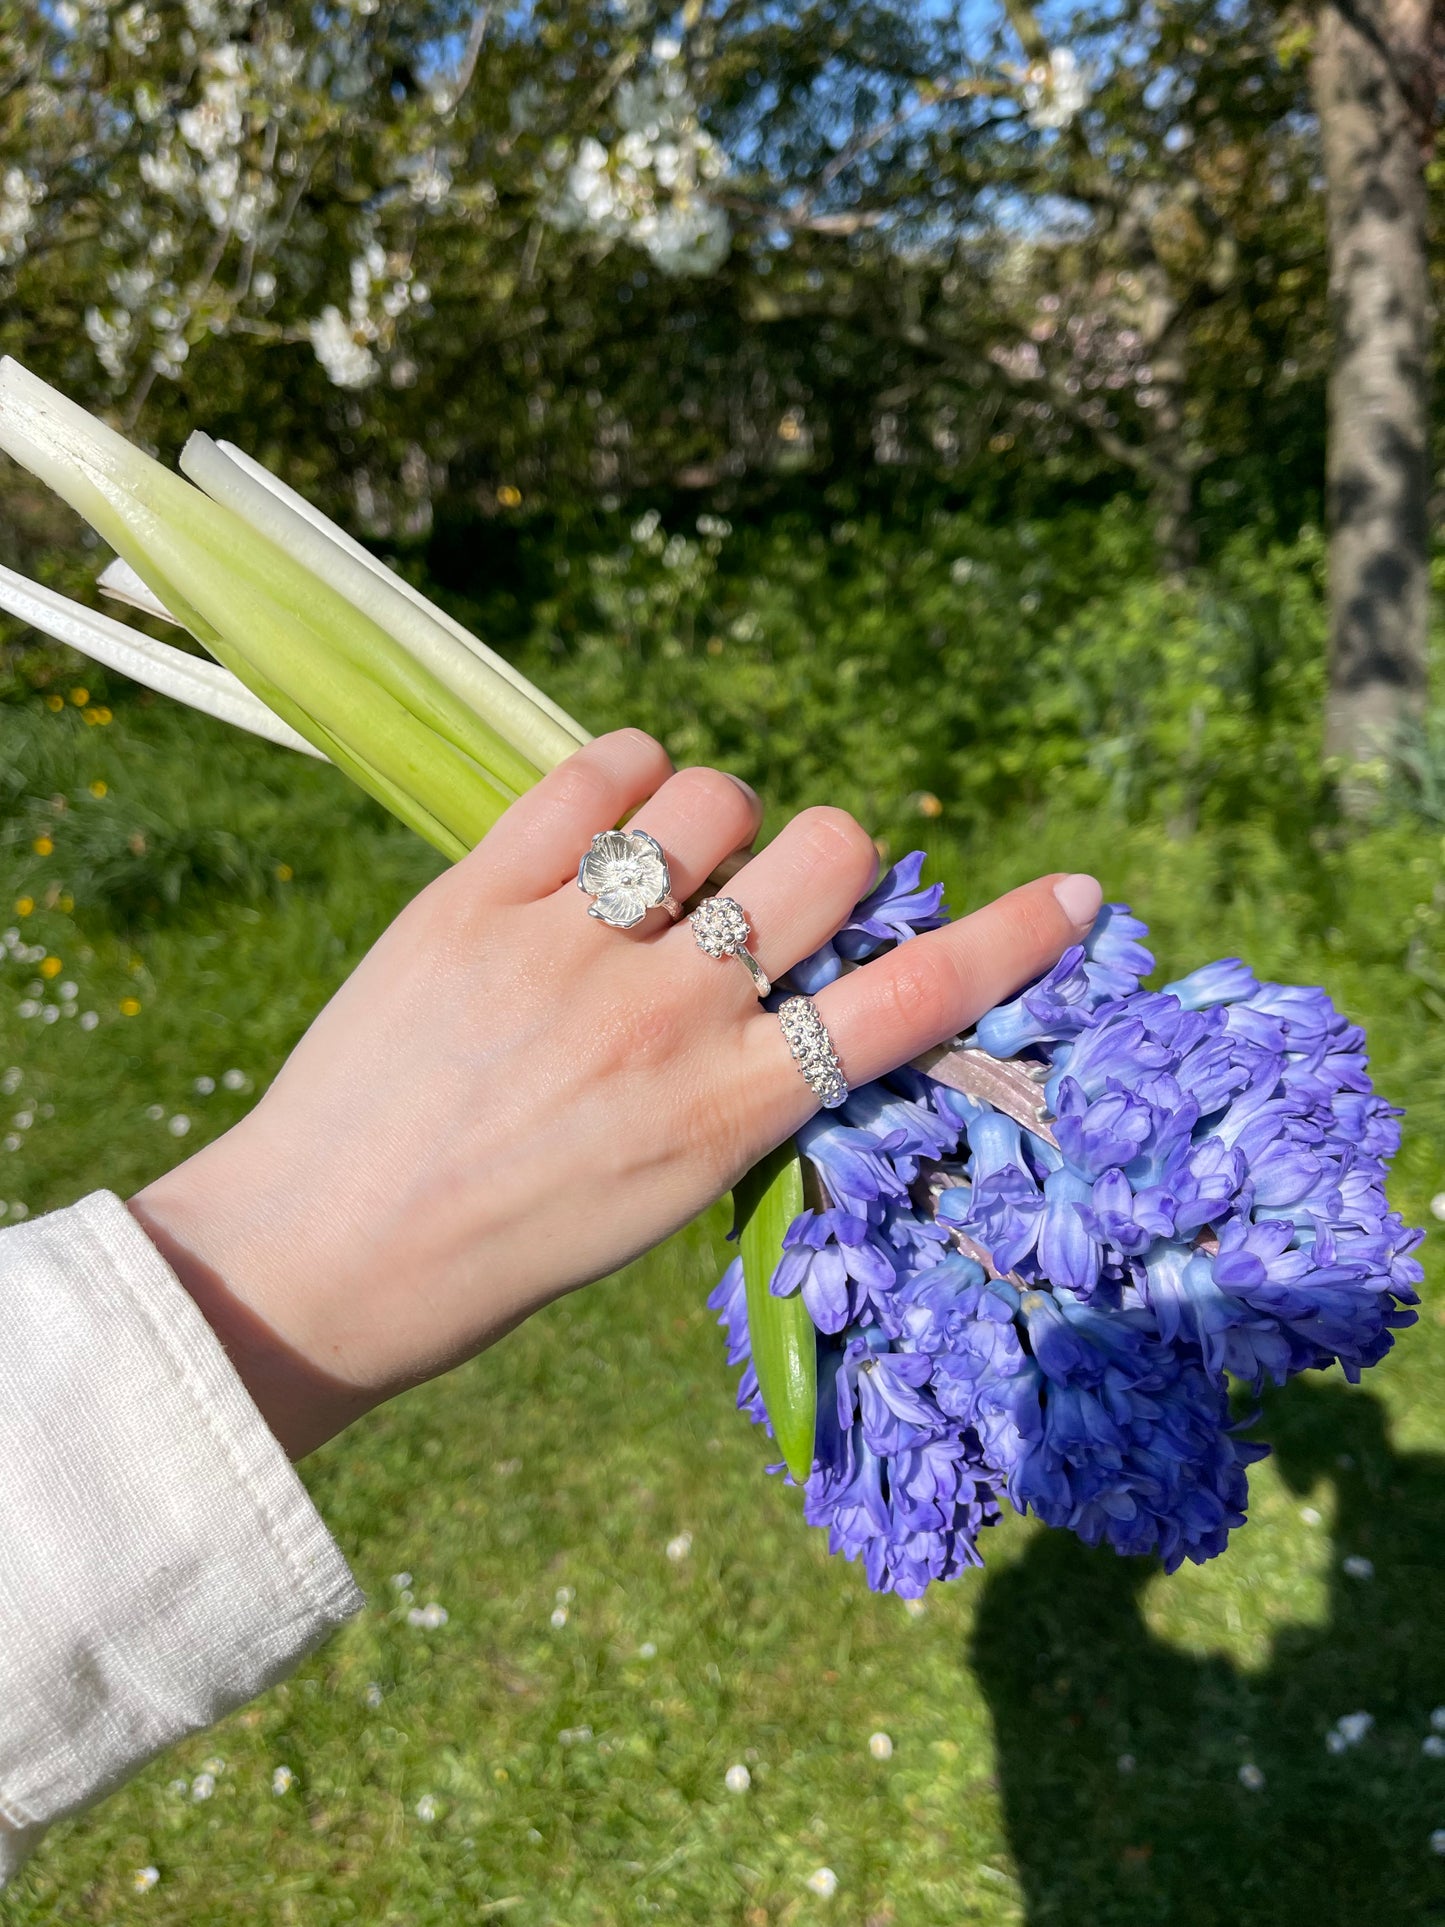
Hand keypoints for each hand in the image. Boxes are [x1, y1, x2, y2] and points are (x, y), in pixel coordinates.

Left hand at [129, 730, 1101, 1456]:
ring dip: (716, 818)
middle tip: (771, 893)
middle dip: (826, 857)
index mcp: (724, 1115)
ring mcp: (565, 950)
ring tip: (662, 867)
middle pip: (827, 856)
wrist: (315, 1258)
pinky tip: (603, 821)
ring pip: (716, 798)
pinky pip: (590, 775)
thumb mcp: (659, 1197)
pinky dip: (622, 776)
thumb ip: (739, 1087)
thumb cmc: (498, 1252)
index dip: (1009, 941)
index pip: (908, 1006)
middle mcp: (664, 1020)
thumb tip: (798, 981)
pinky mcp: (471, 898)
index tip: (1077, 892)